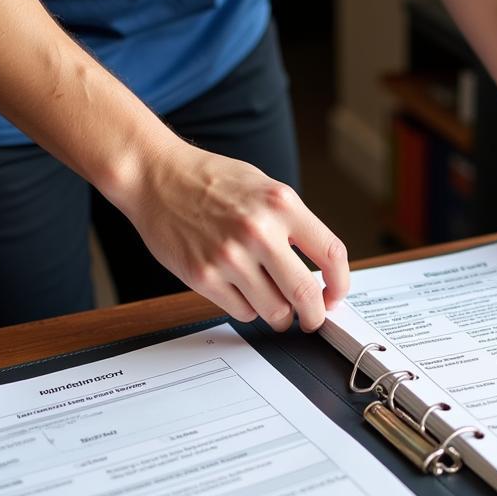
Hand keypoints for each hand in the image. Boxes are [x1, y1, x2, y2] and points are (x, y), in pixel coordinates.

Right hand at [116, 139, 348, 331]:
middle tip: (313, 319)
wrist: (156, 176)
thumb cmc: (211, 181)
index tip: (335, 296)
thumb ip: (294, 225)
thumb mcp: (265, 188)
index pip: (332, 254)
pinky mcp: (203, 276)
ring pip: (274, 310)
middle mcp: (259, 231)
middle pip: (306, 294)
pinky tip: (241, 290)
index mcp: (282, 204)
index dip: (341, 285)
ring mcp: (229, 256)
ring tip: (274, 305)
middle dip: (315, 316)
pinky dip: (248, 308)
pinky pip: (242, 311)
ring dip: (280, 315)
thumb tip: (322, 272)